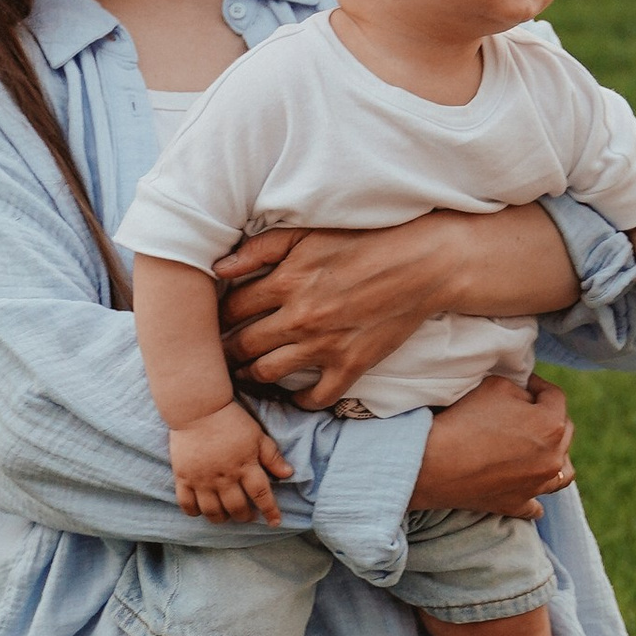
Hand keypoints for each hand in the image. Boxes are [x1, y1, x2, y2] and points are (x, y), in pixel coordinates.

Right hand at [168, 400, 292, 524]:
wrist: (198, 408)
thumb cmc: (231, 420)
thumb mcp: (257, 436)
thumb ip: (272, 457)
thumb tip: (289, 474)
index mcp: (245, 466)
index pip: (261, 495)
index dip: (270, 511)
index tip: (275, 522)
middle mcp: (224, 477)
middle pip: (237, 508)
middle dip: (245, 516)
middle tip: (248, 515)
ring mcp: (202, 479)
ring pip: (213, 512)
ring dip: (222, 518)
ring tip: (226, 515)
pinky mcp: (183, 477)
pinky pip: (187, 504)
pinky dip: (195, 512)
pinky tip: (201, 511)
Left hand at [217, 206, 576, 407]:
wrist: (423, 264)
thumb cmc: (365, 241)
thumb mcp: (308, 234)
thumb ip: (261, 249)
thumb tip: (218, 268)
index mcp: (285, 282)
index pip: (230, 309)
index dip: (215, 318)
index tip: (212, 323)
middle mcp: (299, 318)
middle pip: (242, 345)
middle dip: (225, 352)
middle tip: (218, 354)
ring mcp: (325, 346)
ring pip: (269, 373)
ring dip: (252, 376)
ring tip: (245, 374)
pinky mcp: (351, 365)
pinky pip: (315, 397)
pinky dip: (300, 401)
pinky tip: (294, 394)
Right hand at [413, 374, 574, 520]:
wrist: (434, 462)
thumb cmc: (464, 419)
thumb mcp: (497, 385)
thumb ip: (521, 389)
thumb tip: (528, 397)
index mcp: (551, 425)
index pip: (555, 397)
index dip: (539, 386)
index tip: (526, 383)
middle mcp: (553, 458)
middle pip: (563, 432)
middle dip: (549, 418)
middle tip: (528, 411)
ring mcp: (537, 486)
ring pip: (563, 472)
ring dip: (555, 457)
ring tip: (541, 451)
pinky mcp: (517, 505)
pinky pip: (536, 506)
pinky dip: (535, 498)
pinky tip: (529, 490)